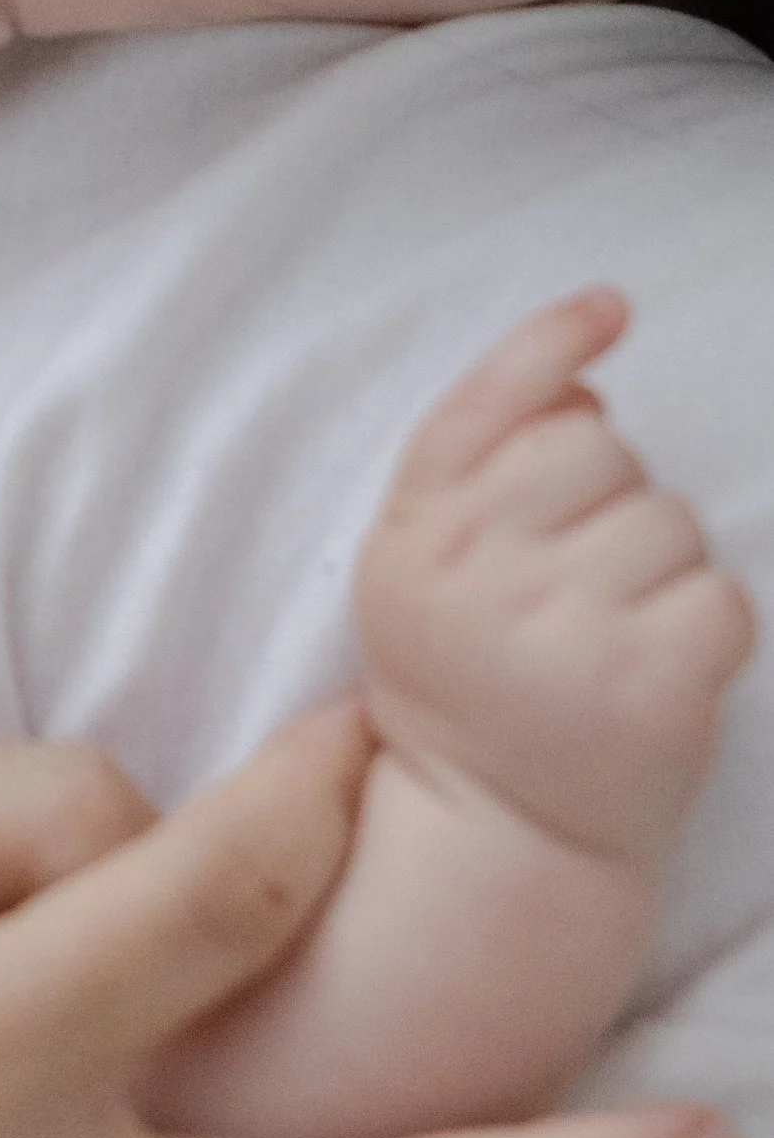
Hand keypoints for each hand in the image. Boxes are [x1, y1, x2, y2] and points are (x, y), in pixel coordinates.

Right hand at [361, 291, 756, 860]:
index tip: (611, 306)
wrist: (495, 830)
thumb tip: (589, 379)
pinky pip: (721, 595)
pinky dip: (706, 626)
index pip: (490, 405)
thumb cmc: (467, 676)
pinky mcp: (650, 689)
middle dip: (608, 493)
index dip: (553, 342)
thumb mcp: (426, 566)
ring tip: (612, 628)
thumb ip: (479, 464)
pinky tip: (656, 666)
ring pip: (670, 518)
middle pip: (597, 447)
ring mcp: (564, 632)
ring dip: (662, 563)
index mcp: (417, 535)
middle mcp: (478, 574)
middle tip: (574, 575)